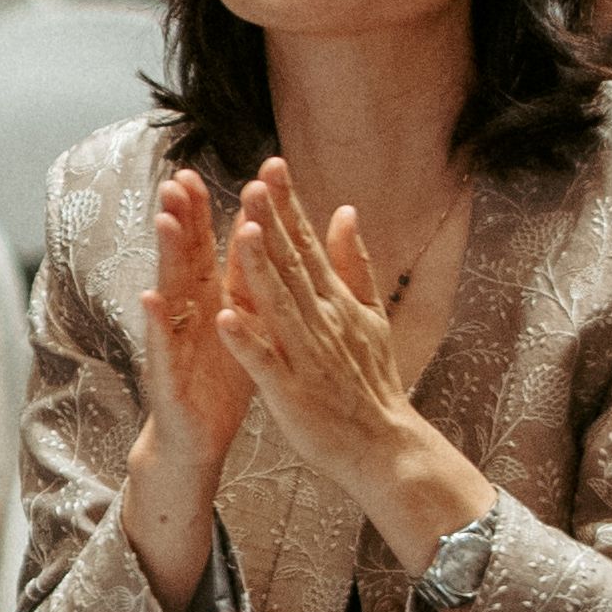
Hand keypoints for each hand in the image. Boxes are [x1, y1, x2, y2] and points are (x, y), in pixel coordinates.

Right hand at [132, 168, 259, 539]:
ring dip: (166, 256)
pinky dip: (155, 322)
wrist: (198, 440)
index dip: (206, 211)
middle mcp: (186, 314)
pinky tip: (150, 298)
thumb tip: (261, 229)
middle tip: (178, 179)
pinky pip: (161, 346)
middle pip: (183, 258)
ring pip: (169, 291)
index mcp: (209, 300)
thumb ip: (247, 279)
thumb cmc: (221, 380)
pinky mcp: (166, 376)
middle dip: (181, 218)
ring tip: (166, 220)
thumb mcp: (242, 323)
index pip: (206, 247)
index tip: (205, 171)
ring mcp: (171, 342)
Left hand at [214, 161, 500, 566]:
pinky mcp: (292, 393)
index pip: (308, 244)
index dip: (288, 206)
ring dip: (260, 271)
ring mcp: (307, 356)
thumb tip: (345, 211)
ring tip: (242, 233)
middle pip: (292, 266)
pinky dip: (248, 341)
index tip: (269, 166)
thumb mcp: (370, 313)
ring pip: (279, 306)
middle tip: (252, 182)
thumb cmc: (371, 381)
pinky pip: (266, 364)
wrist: (385, 445)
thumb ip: (355, 262)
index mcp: (336, 301)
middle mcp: (322, 321)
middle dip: (272, 224)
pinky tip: (225, 317)